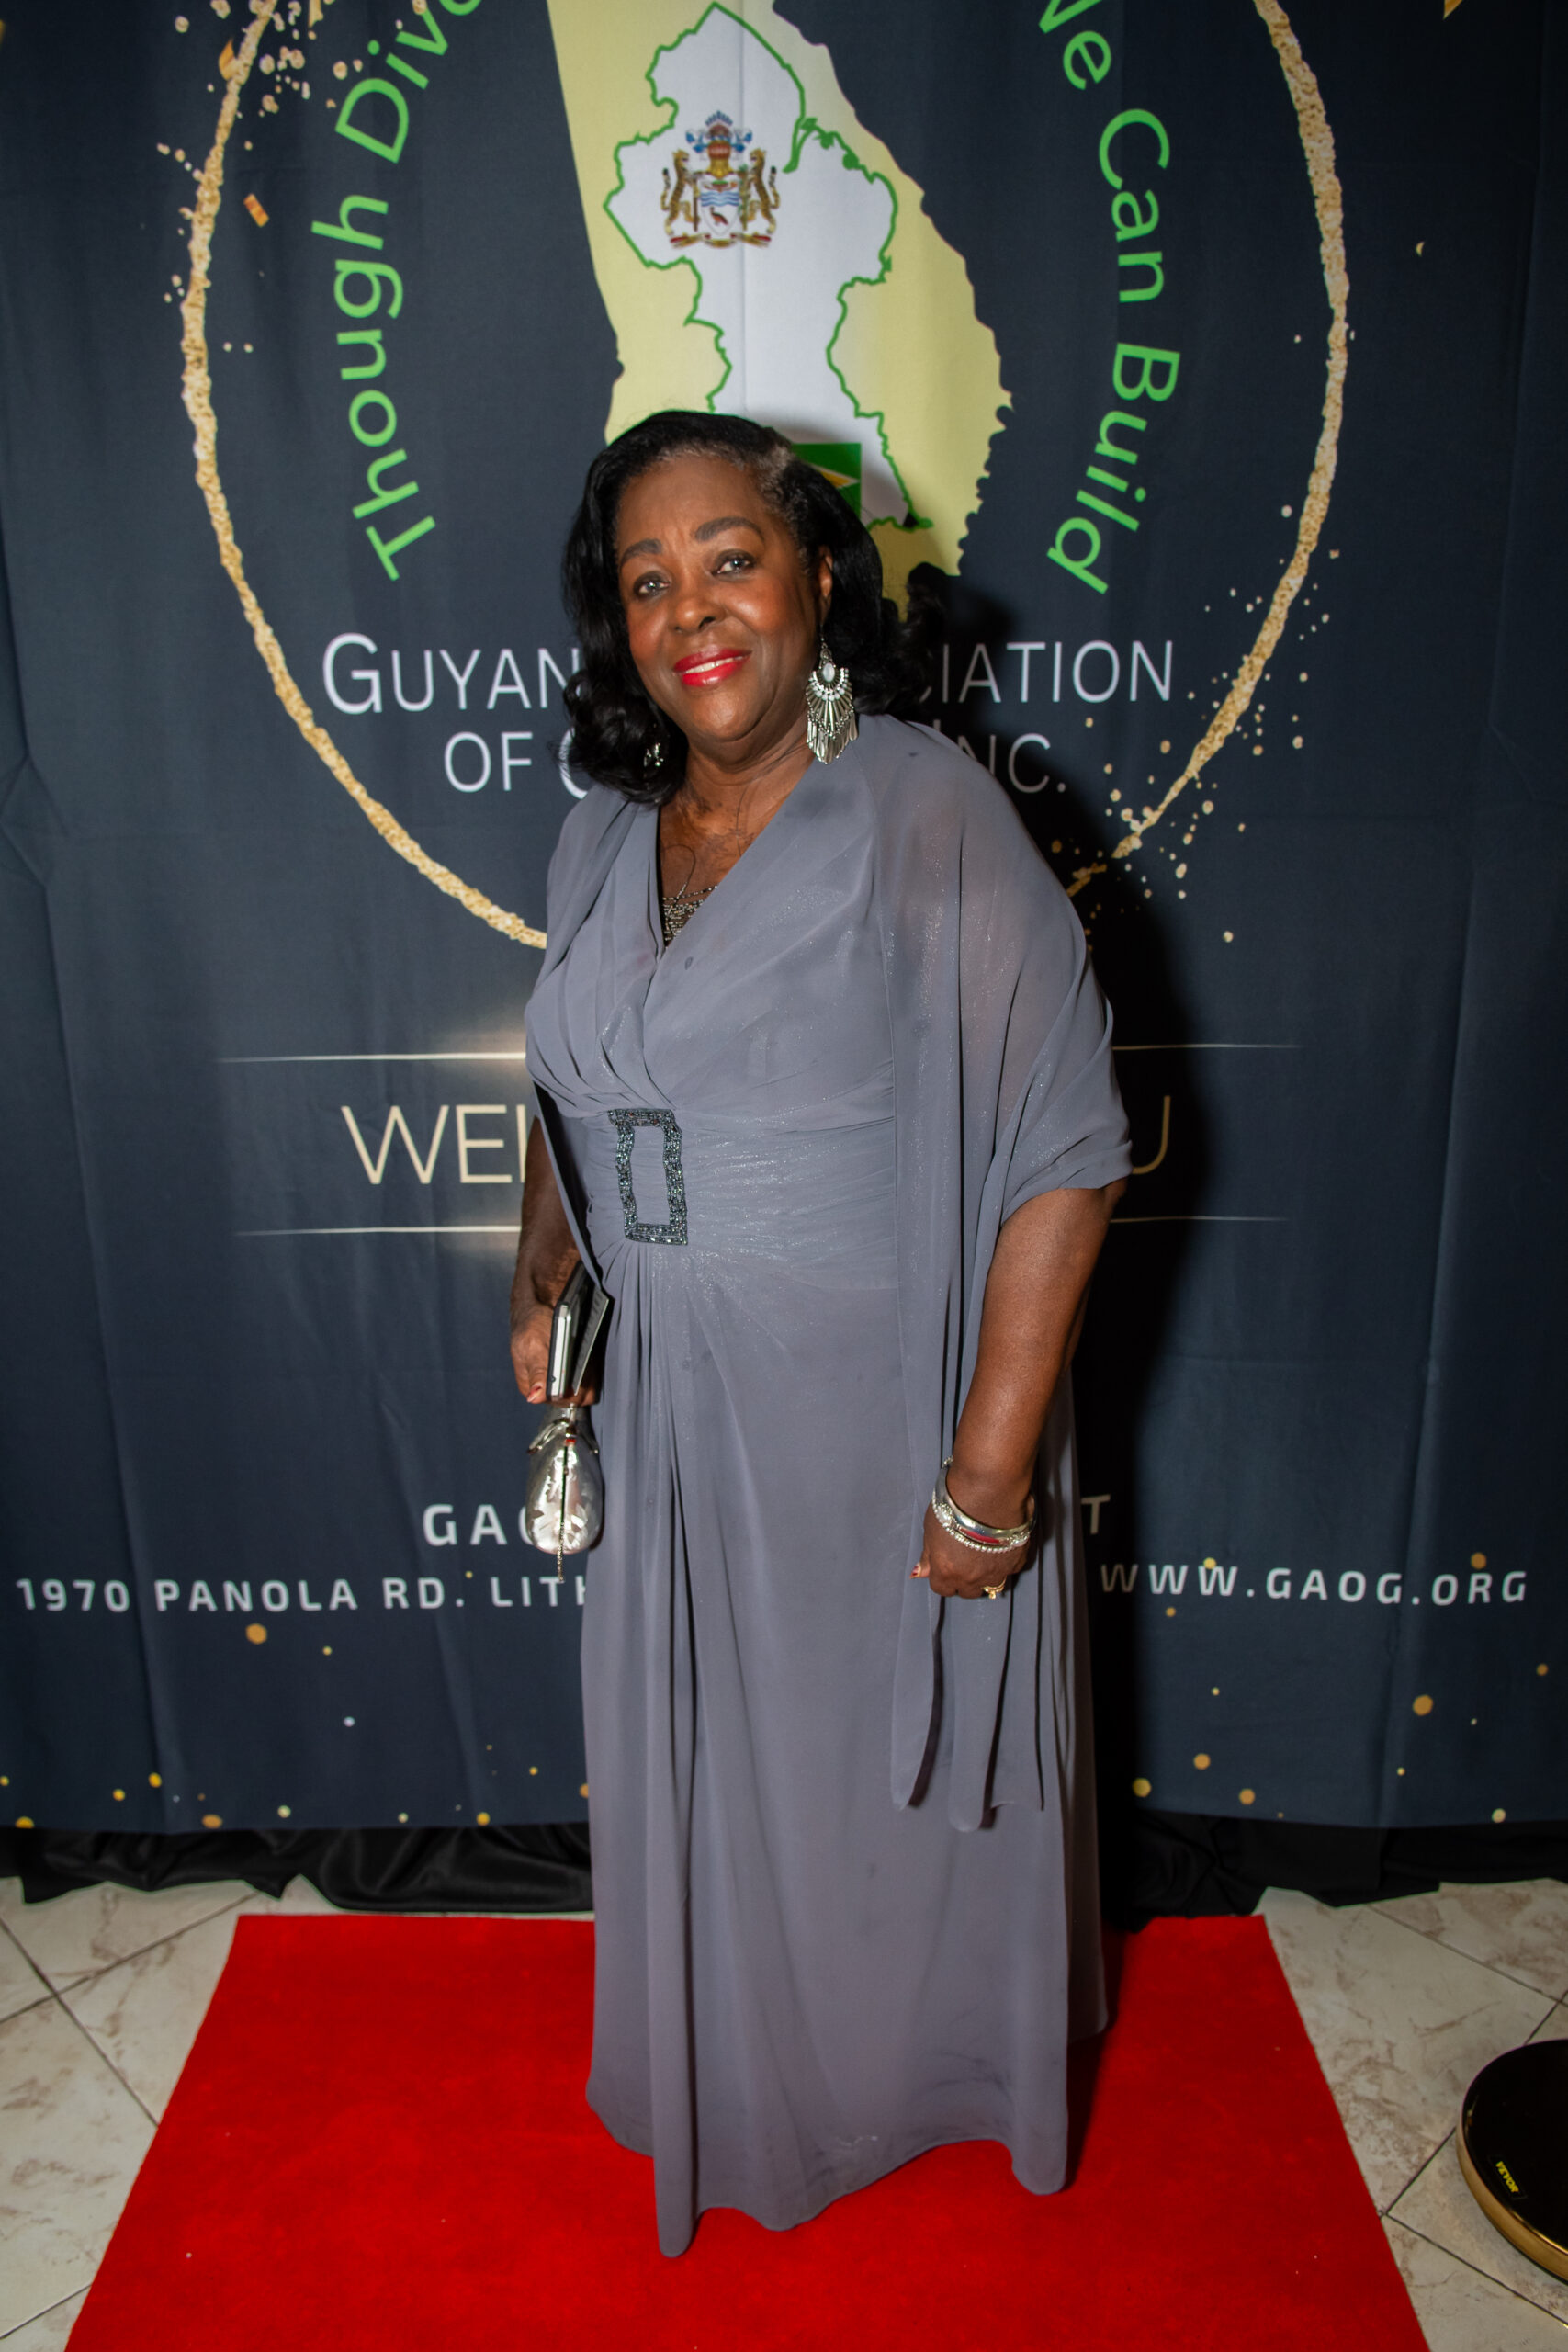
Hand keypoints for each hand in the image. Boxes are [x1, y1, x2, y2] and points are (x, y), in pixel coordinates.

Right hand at [509, 1296, 598, 1407]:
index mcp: (533, 1385)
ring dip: (589, 1373)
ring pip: (586, 1387)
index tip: (575, 1372)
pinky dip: (593, 1365)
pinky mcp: (576, 1365)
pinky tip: (590, 1353)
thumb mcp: (532, 1345)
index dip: (571, 1390)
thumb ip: (537, 1372)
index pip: (560, 1401)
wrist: (544, 1298)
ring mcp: (564, 1375)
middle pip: (575, 1396)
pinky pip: (592, 1375)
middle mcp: (548, 1384)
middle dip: (581, 1380)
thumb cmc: (533, 1320)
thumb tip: (535, 1396)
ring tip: (584, 1354)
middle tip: (580, 1359)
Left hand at [913, 1462, 1032, 1600]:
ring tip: (986, 1551)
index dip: (944, 1577)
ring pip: (992, 1584)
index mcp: (946, 1571)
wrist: (989, 1488)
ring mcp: (997, 1571)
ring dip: (987, 1573)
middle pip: (968, 1591)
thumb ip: (928, 1555)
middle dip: (966, 1579)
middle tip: (967, 1557)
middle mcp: (972, 1578)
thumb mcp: (931, 1527)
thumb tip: (920, 1573)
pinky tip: (1003, 1542)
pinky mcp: (1017, 1561)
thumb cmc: (955, 1503)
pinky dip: (1006, 1560)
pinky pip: (1011, 1569)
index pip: (942, 1589)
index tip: (948, 1565)